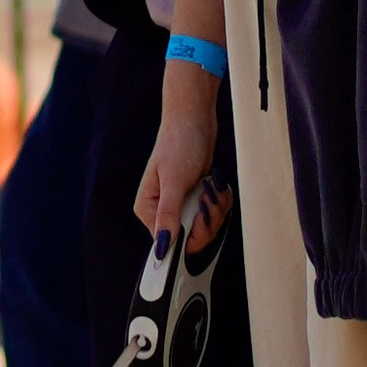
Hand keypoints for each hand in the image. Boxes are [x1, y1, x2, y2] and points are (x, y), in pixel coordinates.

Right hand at [135, 77, 223, 244]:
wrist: (194, 120)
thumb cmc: (178, 144)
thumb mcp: (173, 182)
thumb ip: (168, 216)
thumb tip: (162, 247)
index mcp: (148, 209)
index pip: (170, 243)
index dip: (192, 236)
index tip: (203, 217)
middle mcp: (161, 211)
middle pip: (191, 238)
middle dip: (207, 218)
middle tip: (207, 195)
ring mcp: (180, 205)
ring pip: (206, 227)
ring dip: (215, 208)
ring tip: (209, 185)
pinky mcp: (195, 199)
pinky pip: (212, 214)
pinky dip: (219, 201)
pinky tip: (213, 185)